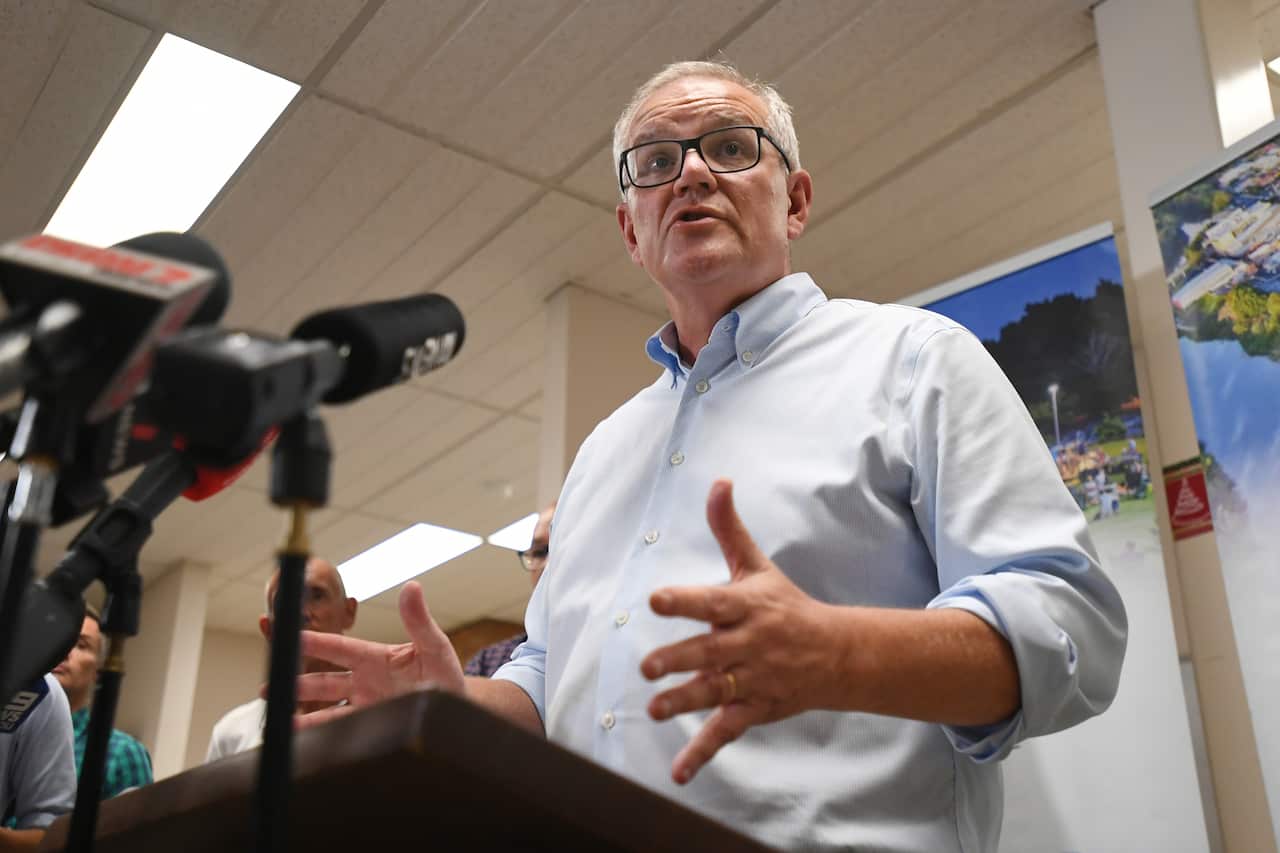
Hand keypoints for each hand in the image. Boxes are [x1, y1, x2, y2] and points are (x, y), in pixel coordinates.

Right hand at [291, 581, 463, 728]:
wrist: (459, 709)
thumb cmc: (446, 674)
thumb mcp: (434, 646)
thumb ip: (419, 620)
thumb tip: (412, 586)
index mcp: (375, 657)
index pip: (339, 648)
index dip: (315, 642)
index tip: (290, 638)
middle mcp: (364, 681)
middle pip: (324, 681)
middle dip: (296, 684)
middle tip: (269, 687)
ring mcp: (365, 705)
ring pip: (326, 709)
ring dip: (302, 714)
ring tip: (278, 724)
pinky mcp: (371, 727)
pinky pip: (341, 731)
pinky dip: (320, 737)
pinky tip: (302, 743)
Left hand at [641, 479, 842, 784]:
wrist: (837, 653)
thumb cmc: (786, 605)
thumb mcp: (758, 566)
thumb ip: (729, 528)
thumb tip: (719, 481)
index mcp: (745, 606)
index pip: (711, 601)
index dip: (683, 601)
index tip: (655, 600)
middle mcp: (748, 643)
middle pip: (708, 652)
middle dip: (679, 660)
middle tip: (648, 666)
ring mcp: (752, 679)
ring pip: (714, 693)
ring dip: (684, 702)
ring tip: (655, 710)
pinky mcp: (755, 708)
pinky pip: (726, 732)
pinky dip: (702, 753)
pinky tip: (678, 772)